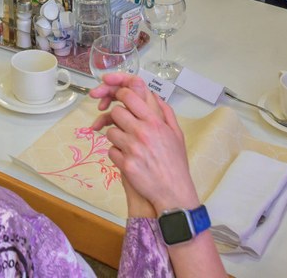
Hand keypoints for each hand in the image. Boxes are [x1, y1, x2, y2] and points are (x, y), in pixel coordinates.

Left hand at [90, 72, 199, 216]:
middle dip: (117, 118)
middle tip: (124, 126)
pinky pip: (111, 151)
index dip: (121, 95)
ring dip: (116, 138)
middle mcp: (143, 132)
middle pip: (116, 112)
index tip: (120, 99)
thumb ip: (165, 112)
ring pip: (110, 132)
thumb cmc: (175, 163)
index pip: (129, 97)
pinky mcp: (125, 164)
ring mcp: (133, 148)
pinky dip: (117, 155)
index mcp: (155, 122)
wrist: (173, 191)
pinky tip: (127, 159)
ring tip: (127, 145)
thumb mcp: (176, 134)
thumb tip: (153, 95)